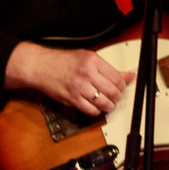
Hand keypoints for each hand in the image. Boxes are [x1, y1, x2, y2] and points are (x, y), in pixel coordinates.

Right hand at [4, 41, 132, 118]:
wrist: (40, 66)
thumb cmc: (62, 61)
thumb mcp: (87, 58)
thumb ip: (109, 69)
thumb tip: (129, 76)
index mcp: (93, 61)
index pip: (117, 78)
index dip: (123, 86)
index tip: (120, 88)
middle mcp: (87, 73)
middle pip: (113, 92)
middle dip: (117, 97)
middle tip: (115, 97)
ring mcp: (79, 87)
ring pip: (104, 103)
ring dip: (108, 106)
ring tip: (106, 103)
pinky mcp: (71, 99)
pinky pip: (91, 110)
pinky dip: (96, 111)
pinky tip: (94, 106)